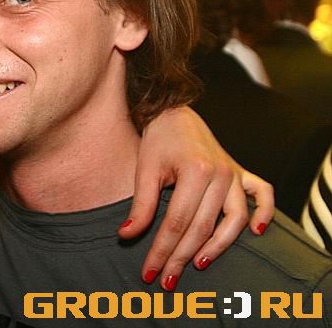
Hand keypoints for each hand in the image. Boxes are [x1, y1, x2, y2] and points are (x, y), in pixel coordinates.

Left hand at [118, 107, 274, 290]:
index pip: (177, 222)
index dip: (162, 250)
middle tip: (166, 280)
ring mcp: (235, 174)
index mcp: (195, 171)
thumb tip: (127, 235)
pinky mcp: (242, 172)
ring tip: (197, 264)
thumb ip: (140, 205)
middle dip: (182, 257)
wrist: (174, 113)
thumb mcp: (144, 170)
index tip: (149, 272)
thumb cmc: (158, 141)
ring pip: (234, 219)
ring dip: (218, 246)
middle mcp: (220, 174)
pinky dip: (265, 214)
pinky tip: (255, 233)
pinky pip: (264, 195)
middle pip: (202, 226)